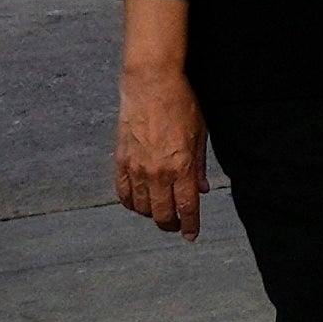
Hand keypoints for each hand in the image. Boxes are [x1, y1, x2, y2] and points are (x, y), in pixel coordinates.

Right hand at [116, 64, 204, 233]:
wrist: (150, 85)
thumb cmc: (181, 105)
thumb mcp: (200, 135)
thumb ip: (199, 166)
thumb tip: (201, 190)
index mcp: (182, 167)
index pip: (187, 207)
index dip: (189, 226)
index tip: (190, 236)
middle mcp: (158, 173)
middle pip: (162, 213)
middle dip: (170, 224)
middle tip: (175, 226)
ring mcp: (137, 168)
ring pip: (141, 207)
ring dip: (151, 214)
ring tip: (158, 212)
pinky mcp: (121, 161)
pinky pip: (123, 192)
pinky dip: (130, 203)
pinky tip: (137, 203)